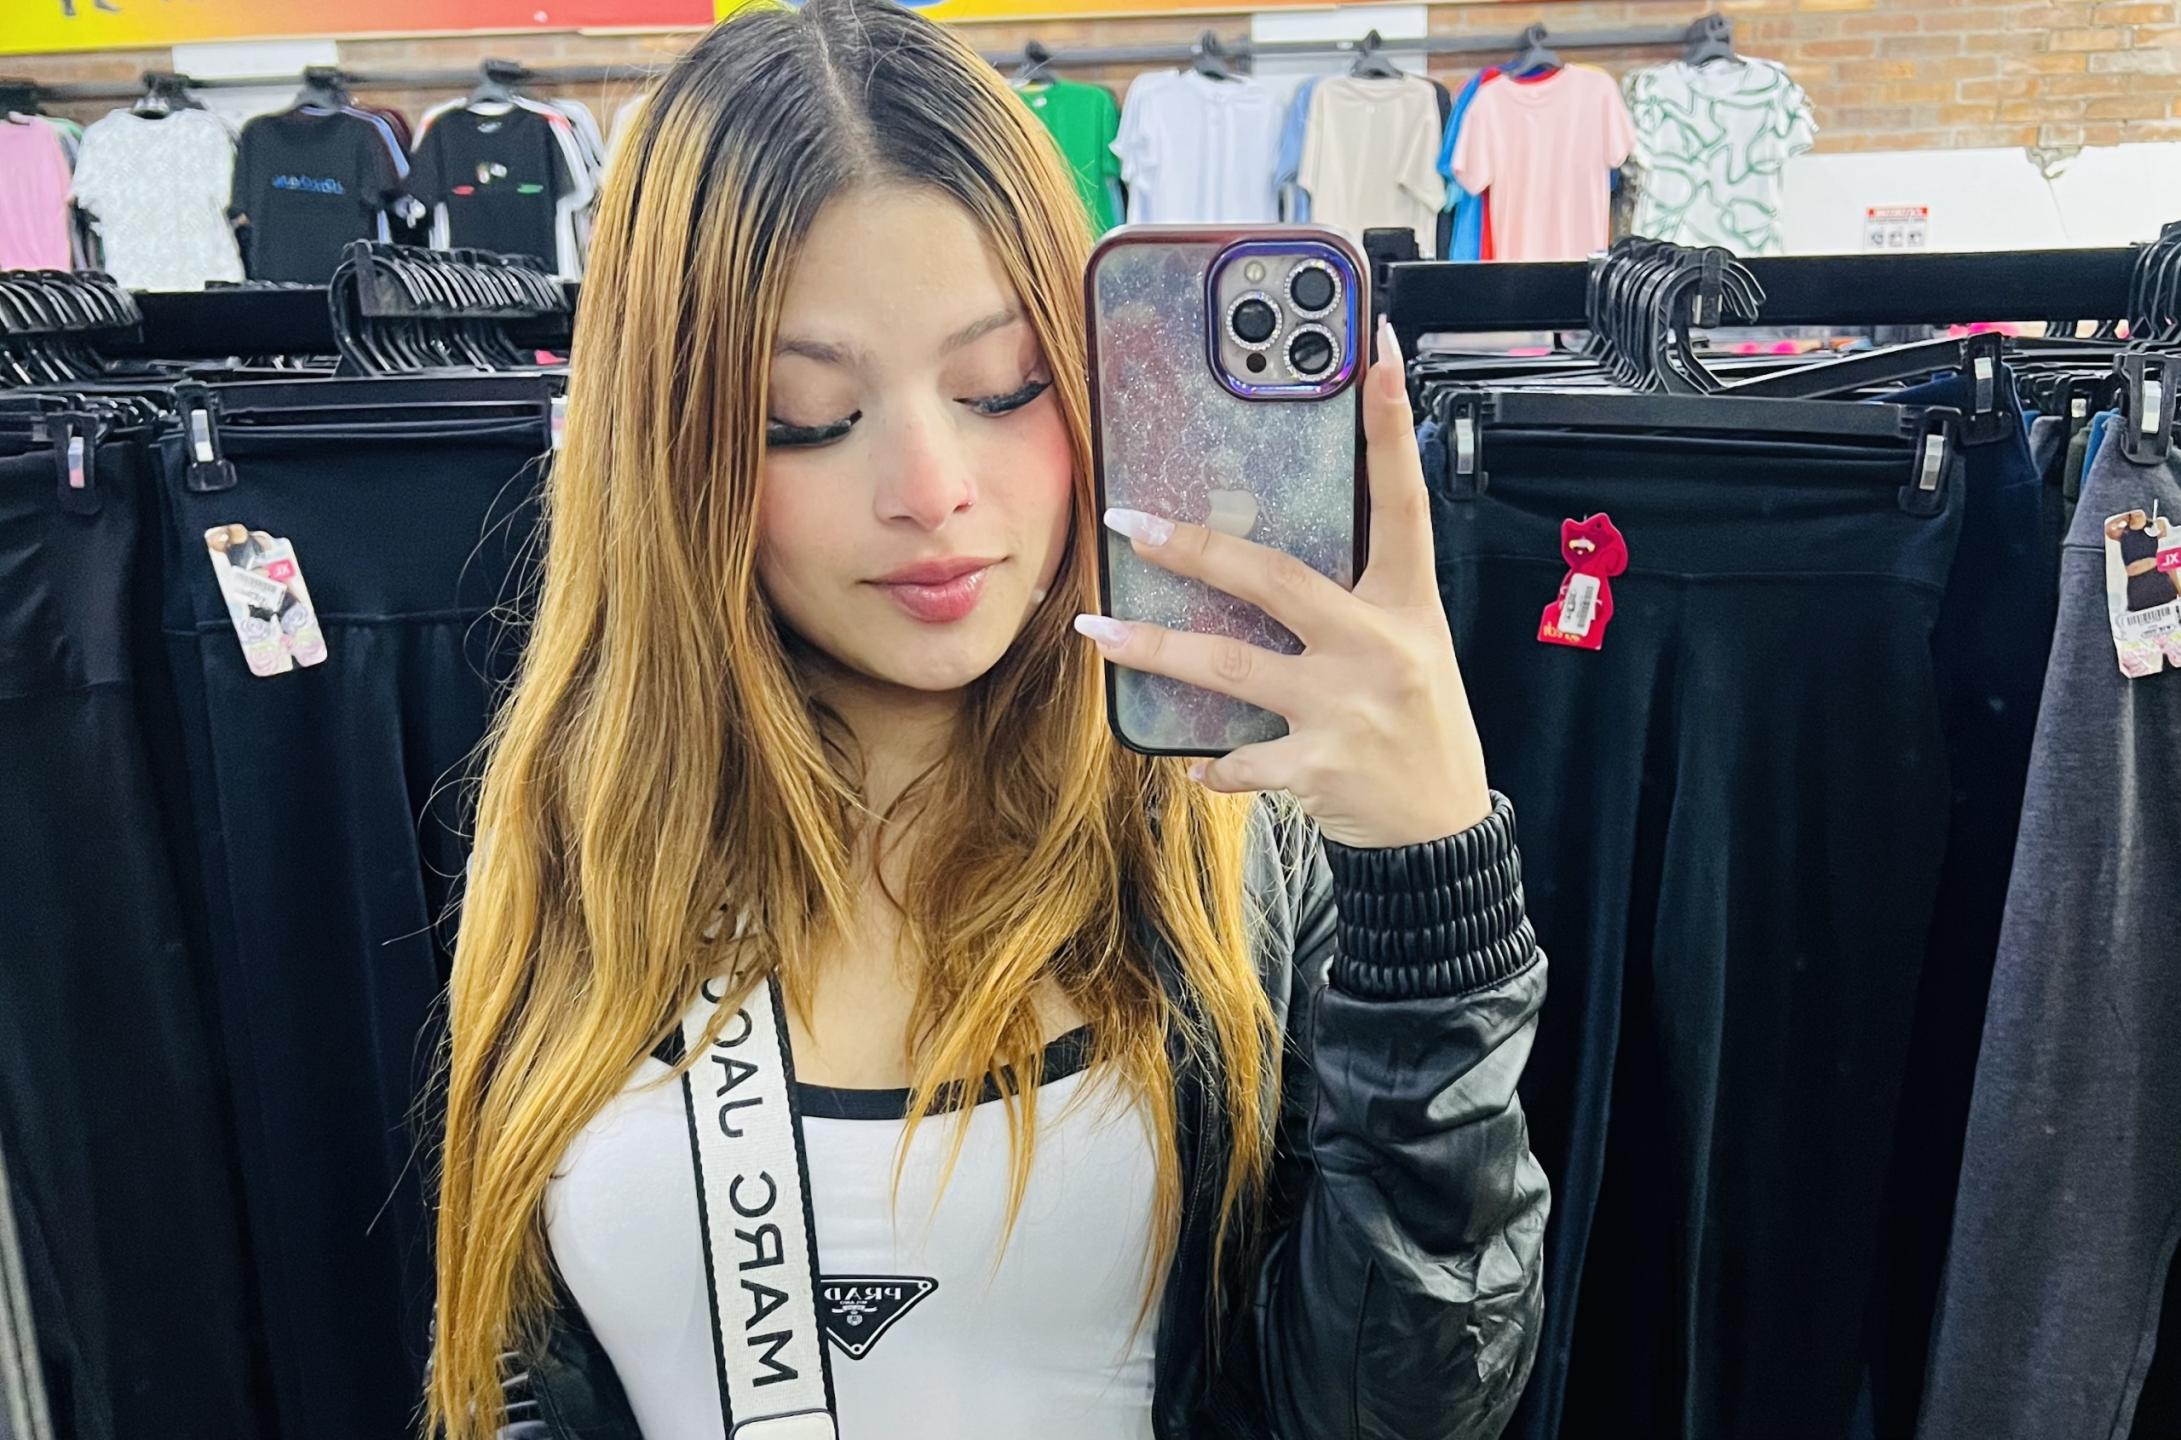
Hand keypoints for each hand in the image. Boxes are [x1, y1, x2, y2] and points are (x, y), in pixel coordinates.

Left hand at [1074, 315, 1491, 849]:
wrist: (1442, 831)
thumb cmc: (1417, 726)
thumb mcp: (1410, 647)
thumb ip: (1352, 601)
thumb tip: (1269, 557)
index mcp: (1405, 605)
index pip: (1400, 503)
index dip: (1390, 429)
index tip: (1373, 357)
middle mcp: (1377, 647)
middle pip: (1275, 578)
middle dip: (1194, 547)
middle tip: (1128, 522)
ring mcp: (1345, 707)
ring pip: (1230, 667)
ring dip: (1153, 650)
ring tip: (1095, 630)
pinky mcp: (1318, 765)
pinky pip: (1238, 758)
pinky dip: (1208, 762)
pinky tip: (1186, 758)